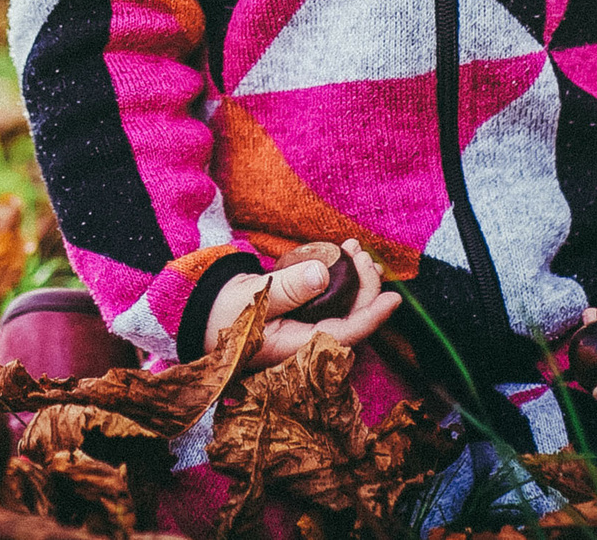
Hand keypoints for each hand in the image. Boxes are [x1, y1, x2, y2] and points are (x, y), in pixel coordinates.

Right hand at [203, 240, 402, 370]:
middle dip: (365, 287)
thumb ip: (287, 288)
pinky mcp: (303, 313)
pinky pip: (332, 298)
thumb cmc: (222, 311)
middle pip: (351, 318)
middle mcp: (307, 341)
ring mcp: (306, 328)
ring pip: (345, 307)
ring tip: (356, 249)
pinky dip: (340, 276)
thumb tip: (323, 274)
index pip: (344, 335)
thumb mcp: (251, 297)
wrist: (203, 311)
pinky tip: (342, 254)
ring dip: (356, 279)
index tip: (393, 298)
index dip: (371, 317)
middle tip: (361, 254)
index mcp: (296, 347)